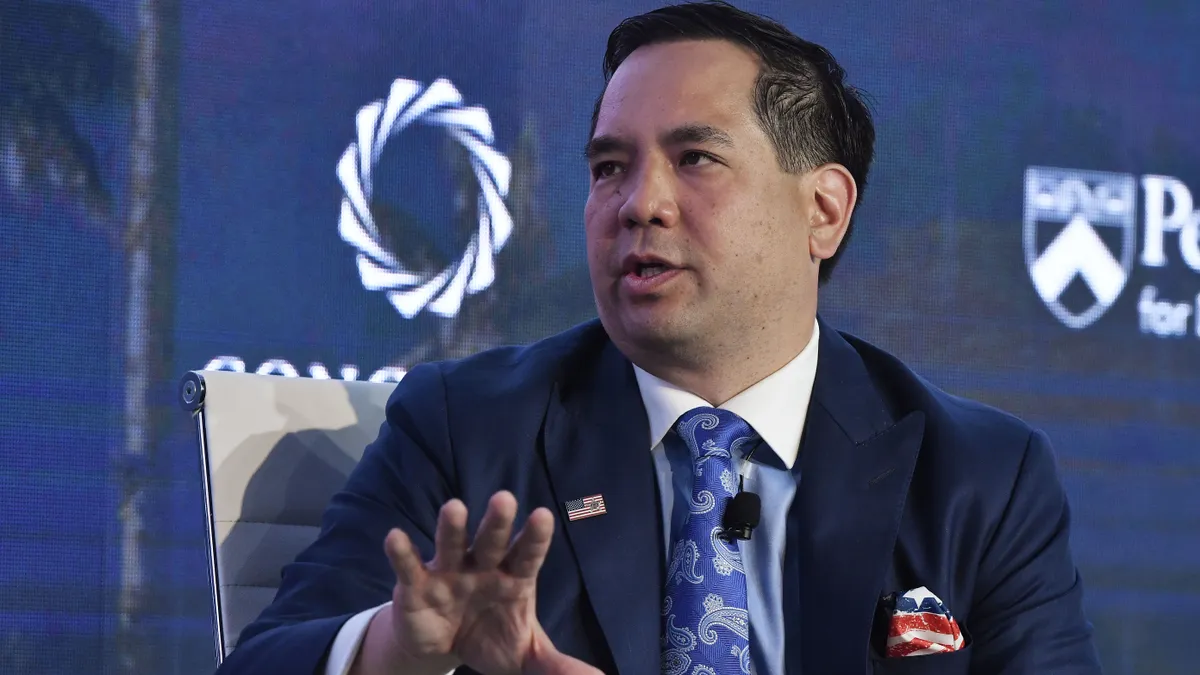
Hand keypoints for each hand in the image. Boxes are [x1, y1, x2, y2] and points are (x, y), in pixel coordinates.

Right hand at [382, 491, 601, 674]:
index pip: (527, 555)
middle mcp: (482, 566)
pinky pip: (409, 566)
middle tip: (504, 499)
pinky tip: (395, 537)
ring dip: (451, 527)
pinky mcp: (416, 585)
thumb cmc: (492, 638)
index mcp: (513, 577)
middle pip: (491, 541)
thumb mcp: (525, 653)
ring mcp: (448, 571)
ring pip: (451, 544)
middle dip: (497, 522)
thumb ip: (554, 663)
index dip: (535, 537)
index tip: (544, 516)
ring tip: (454, 507)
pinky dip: (401, 552)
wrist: (444, 648)